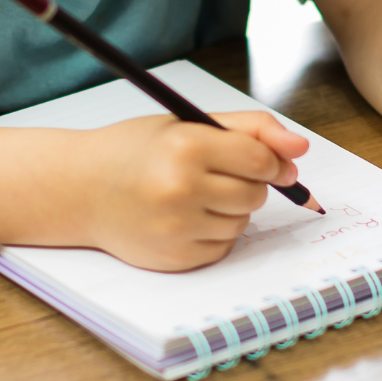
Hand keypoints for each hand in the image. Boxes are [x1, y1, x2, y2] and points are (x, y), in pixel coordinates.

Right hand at [82, 111, 308, 271]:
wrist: (80, 188)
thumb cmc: (138, 149)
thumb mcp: (188, 123)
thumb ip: (249, 129)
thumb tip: (301, 146)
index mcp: (186, 144)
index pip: (259, 159)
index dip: (271, 160)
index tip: (269, 161)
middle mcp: (181, 187)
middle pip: (255, 194)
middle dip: (248, 183)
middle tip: (216, 172)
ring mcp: (177, 227)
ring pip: (242, 222)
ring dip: (231, 209)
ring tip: (195, 193)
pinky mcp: (174, 257)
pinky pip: (223, 247)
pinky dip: (215, 232)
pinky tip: (185, 216)